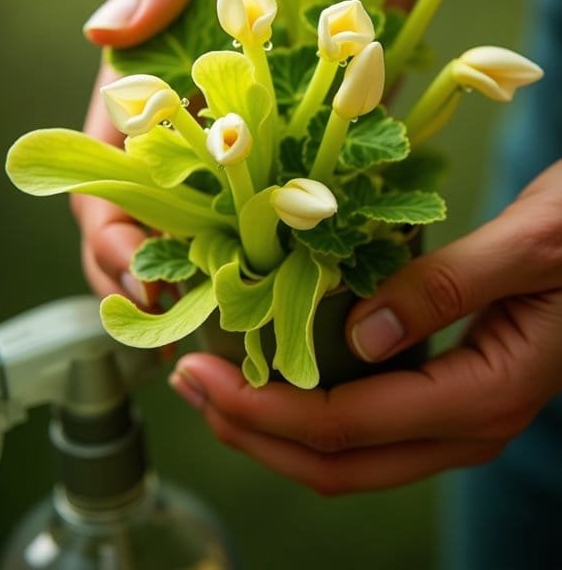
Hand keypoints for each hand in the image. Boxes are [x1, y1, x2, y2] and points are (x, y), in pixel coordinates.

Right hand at [74, 0, 427, 304]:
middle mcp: (194, 120)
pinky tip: (309, 283)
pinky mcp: (315, 136)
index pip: (109, 175)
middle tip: (187, 327)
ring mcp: (255, 136)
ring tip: (244, 327)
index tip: (140, 275)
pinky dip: (297, 246)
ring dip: (225, 283)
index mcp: (147, 80)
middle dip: (161, 279)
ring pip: (223, 230)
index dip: (113, 234)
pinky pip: (299, 203)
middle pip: (159, 222)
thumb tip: (105, 30)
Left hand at [170, 161, 561, 493]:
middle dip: (252, 431)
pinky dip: (310, 403)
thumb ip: (449, 287)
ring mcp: (458, 414)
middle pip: (338, 463)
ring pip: (350, 451)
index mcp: (483, 397)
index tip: (199, 373)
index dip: (264, 410)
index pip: (347, 428)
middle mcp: (468, 424)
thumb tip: (361, 335)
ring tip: (215, 380)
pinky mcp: (450, 389)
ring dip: (274, 424)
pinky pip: (367, 420)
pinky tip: (277, 363)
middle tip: (185, 381)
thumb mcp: (529, 249)